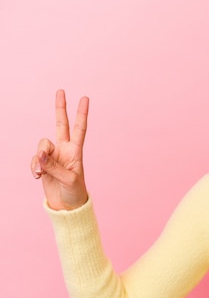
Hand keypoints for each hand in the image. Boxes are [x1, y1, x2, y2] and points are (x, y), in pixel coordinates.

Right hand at [31, 90, 88, 210]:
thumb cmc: (74, 193)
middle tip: (61, 91)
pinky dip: (34, 167)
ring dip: (39, 159)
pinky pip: (34, 159)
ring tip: (41, 173)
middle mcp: (64, 150)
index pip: (79, 129)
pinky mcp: (43, 164)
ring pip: (41, 146)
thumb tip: (40, 154)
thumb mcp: (68, 180)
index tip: (85, 98)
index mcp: (76, 151)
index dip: (82, 114)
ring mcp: (52, 156)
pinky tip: (37, 176)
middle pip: (60, 125)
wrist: (66, 207)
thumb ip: (53, 166)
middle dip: (60, 109)